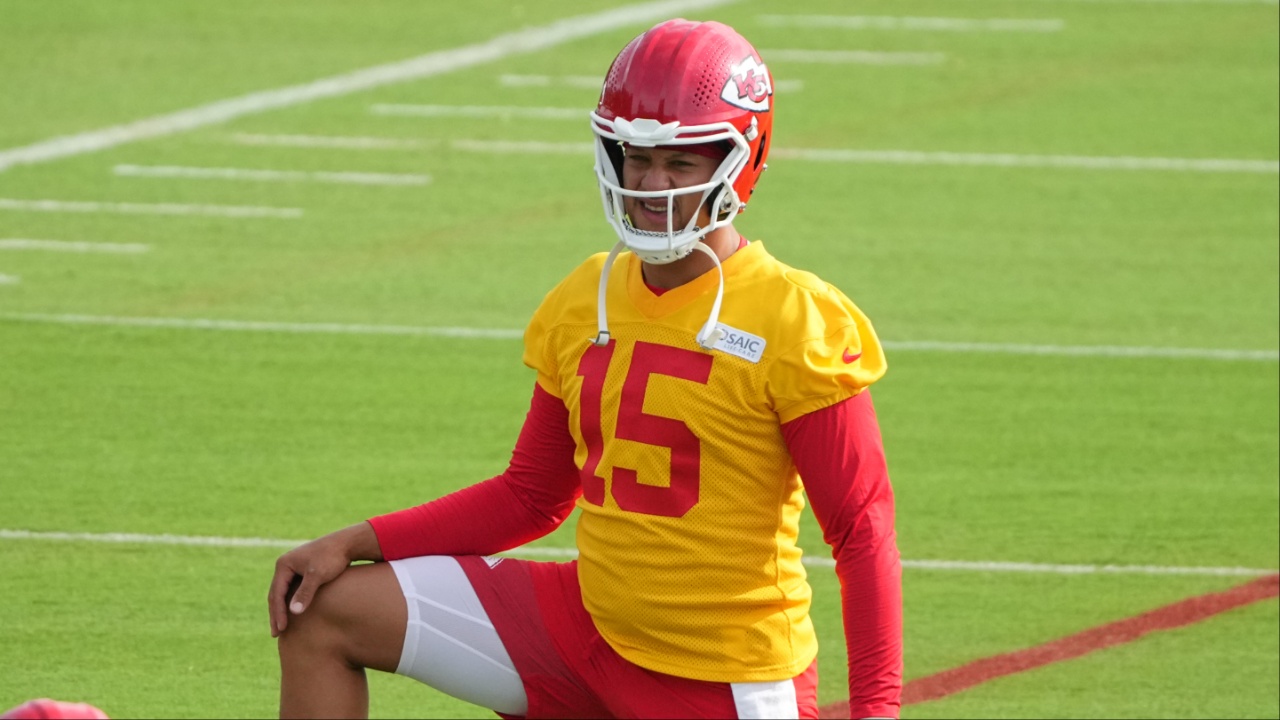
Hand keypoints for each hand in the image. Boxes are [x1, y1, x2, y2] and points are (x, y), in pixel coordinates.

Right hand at [268, 522, 380, 636]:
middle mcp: (285, 565)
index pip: (276, 593)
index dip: (278, 613)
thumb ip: (305, 593)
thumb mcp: (318, 575)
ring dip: (281, 610)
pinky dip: (290, 604)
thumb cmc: (332, 557)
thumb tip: (294, 612)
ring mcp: (293, 569)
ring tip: (281, 628)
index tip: (281, 629)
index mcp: (284, 564)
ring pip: (283, 594)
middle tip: (276, 634)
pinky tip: (293, 615)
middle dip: (276, 614)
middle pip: (276, 594)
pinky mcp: (302, 572)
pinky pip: (292, 591)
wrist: (347, 543)